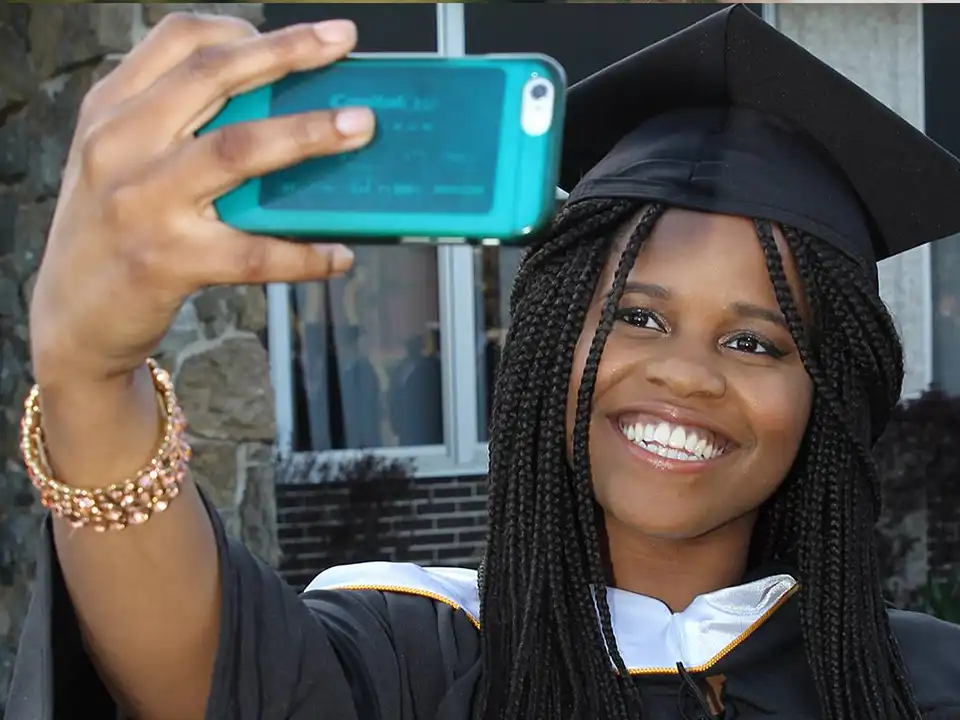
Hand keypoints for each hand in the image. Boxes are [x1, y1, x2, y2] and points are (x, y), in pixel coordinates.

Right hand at [29, 13, 374, 385]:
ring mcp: (143, 203)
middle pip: (213, 78)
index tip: (301, 35)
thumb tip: (274, 105)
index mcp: (111, 111)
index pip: (178, 42)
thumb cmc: (110, 231)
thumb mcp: (117, 161)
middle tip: (341, 44)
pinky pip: (251, 254)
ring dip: (306, 134)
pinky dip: (303, 254)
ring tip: (359, 128)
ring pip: (236, 150)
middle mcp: (120, 145)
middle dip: (286, 54)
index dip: (244, 29)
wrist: (72, 318)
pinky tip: (339, 255)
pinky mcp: (167, 262)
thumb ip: (170, 124)